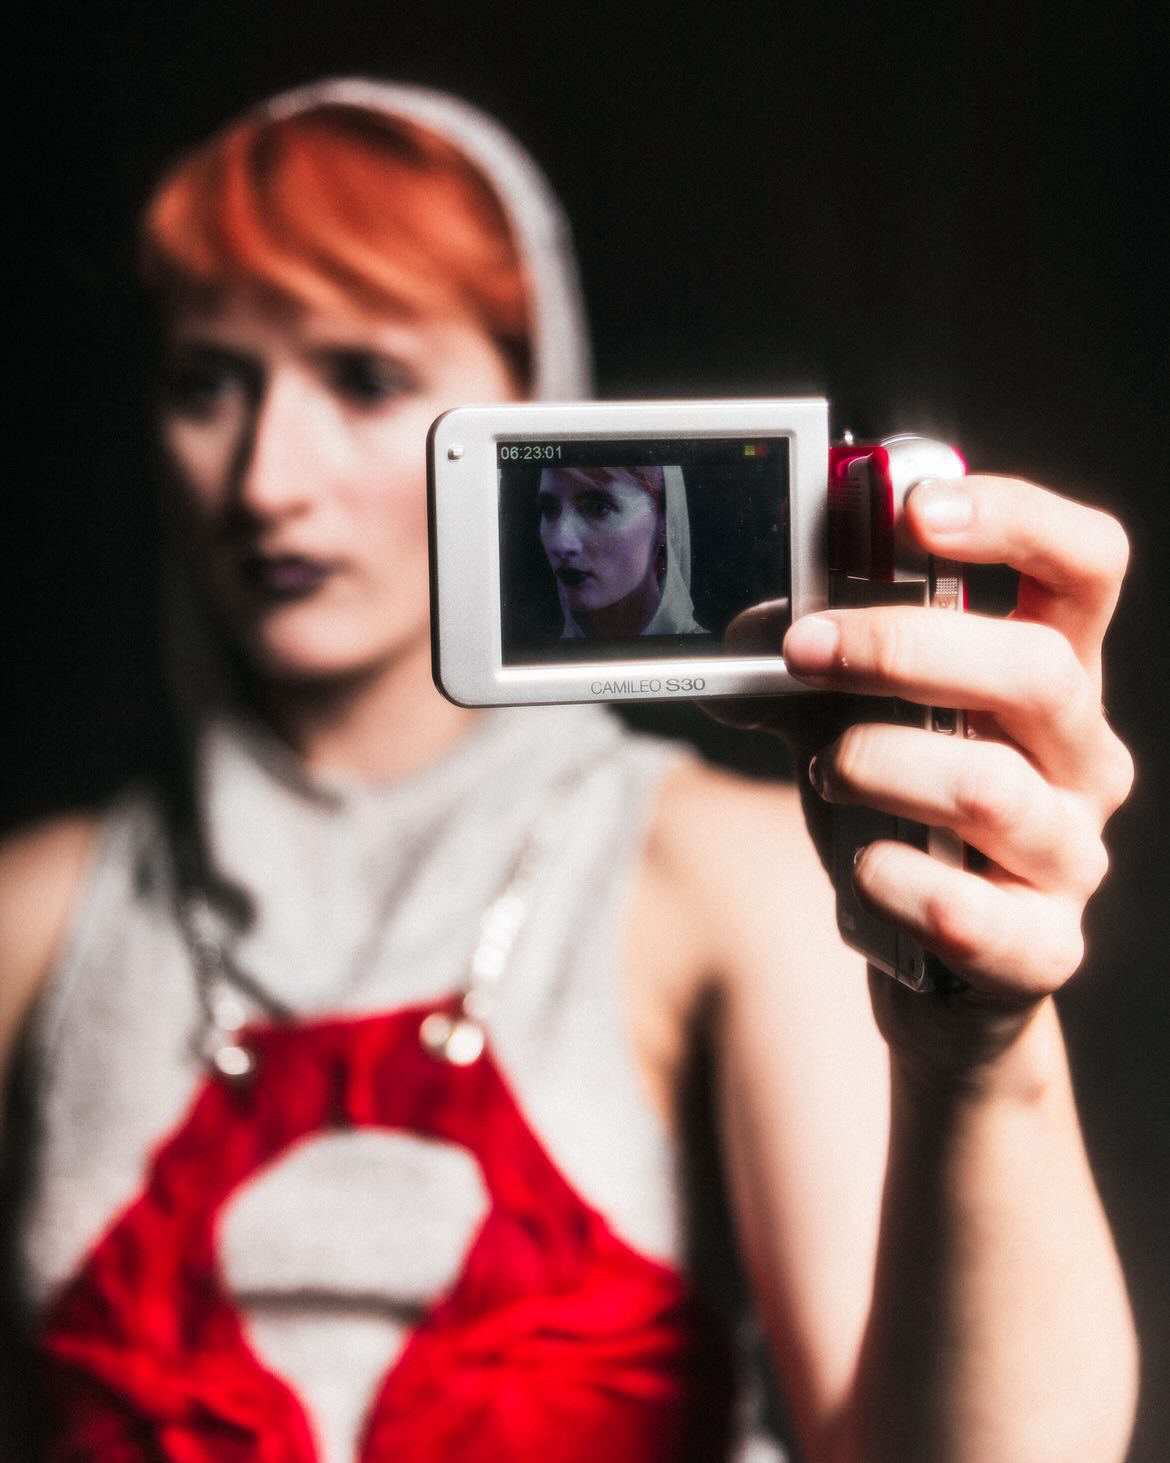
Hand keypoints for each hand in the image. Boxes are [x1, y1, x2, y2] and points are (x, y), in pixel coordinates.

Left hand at [782, 475, 1133, 1067]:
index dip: (1016, 520)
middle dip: (902, 648)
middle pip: (1034, 669)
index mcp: (1052, 673)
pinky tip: (862, 872)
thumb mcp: (859, 718)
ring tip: (825, 772)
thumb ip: (819, 670)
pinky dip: (893, 883)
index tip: (916, 509)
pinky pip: (970, 912)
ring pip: (991, 788)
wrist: (936, 960)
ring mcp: (1072, 853)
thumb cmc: (902, 814)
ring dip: (878, 766)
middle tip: (805, 649)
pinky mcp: (1043, 944)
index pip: (1086, 565)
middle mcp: (1083, 755)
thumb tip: (746, 634)